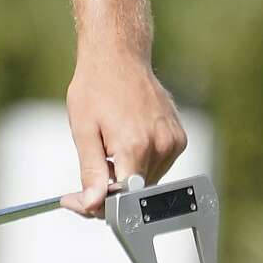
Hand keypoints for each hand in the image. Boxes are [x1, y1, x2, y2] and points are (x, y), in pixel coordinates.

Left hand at [61, 45, 187, 217]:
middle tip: (97, 161)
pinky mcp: (180, 138)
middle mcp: (160, 146)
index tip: (85, 198)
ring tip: (114, 143)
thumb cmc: (95, 88)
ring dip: (130, 174)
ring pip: (149, 181)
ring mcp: (174, 142)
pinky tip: (130, 136)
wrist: (118, 56)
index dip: (103, 204)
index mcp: (135, 146)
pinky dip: (143, 161)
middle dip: (114, 188)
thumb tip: (91, 206)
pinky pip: (160, 164)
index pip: (124, 199)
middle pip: (137, 192)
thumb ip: (90, 172)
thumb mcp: (83, 130)